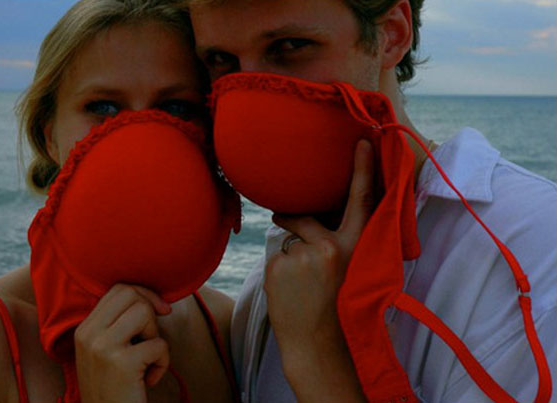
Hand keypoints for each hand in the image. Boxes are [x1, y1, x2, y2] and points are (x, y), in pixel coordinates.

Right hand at [75, 284, 171, 402]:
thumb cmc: (116, 387)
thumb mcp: (108, 351)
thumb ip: (120, 324)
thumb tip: (157, 301)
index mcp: (84, 328)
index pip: (119, 289)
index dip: (145, 295)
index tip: (159, 311)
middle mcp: (89, 334)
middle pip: (131, 294)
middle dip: (150, 312)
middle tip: (150, 339)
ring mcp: (103, 347)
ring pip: (144, 312)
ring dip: (155, 335)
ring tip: (147, 358)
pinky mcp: (122, 364)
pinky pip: (159, 344)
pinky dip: (163, 362)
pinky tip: (149, 380)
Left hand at [264, 140, 373, 400]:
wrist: (319, 346)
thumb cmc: (339, 308)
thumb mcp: (355, 273)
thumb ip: (346, 244)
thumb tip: (318, 221)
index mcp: (357, 247)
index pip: (361, 201)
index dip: (362, 169)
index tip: (363, 141)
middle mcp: (330, 246)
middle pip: (305, 216)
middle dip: (292, 217)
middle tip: (285, 223)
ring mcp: (302, 256)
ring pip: (290, 240)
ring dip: (291, 257)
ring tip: (301, 285)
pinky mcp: (279, 266)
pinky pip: (277, 256)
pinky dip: (280, 270)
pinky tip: (289, 291)